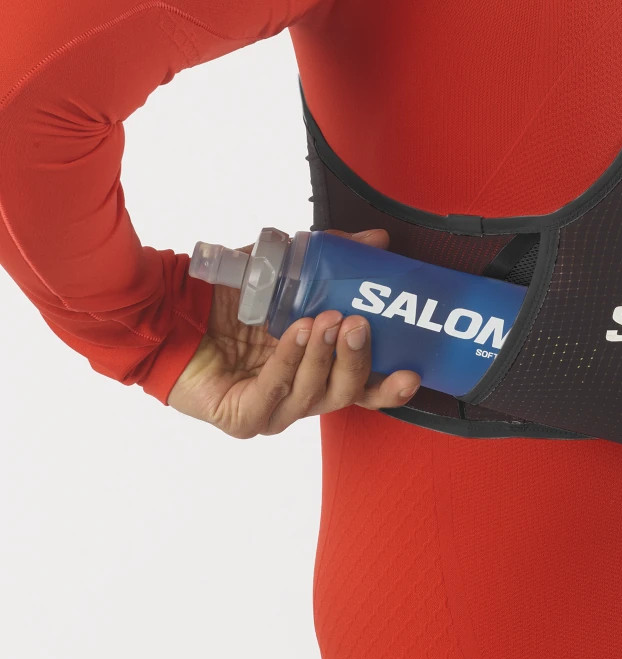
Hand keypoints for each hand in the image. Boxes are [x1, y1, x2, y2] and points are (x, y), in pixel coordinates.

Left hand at [166, 227, 421, 436]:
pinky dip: (288, 361)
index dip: (390, 385)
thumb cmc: (231, 299)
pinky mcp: (242, 417)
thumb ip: (331, 255)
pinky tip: (294, 334)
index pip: (364, 387)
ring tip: (322, 319)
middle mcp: (299, 393)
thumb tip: (376, 241)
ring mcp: (272, 409)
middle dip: (357, 359)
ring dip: (322, 355)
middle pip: (344, 392)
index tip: (413, 370)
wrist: (172, 309)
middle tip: (358, 323)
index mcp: (317, 368)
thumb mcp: (287, 269)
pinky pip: (273, 393)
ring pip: (312, 394)